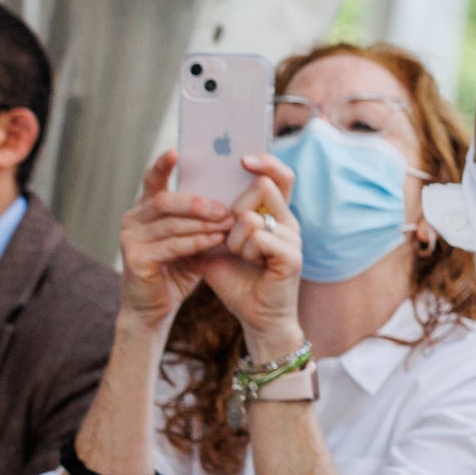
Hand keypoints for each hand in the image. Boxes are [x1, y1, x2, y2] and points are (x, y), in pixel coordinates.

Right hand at [116, 153, 231, 330]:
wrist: (157, 306)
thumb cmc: (179, 268)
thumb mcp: (193, 238)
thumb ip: (203, 218)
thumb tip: (232, 192)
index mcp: (146, 209)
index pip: (152, 180)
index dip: (163, 165)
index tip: (178, 151)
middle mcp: (133, 219)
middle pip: (164, 201)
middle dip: (197, 202)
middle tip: (225, 207)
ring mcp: (130, 238)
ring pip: (170, 223)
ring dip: (202, 223)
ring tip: (228, 224)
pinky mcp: (134, 259)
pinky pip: (171, 245)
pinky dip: (196, 242)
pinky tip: (215, 241)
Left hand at [191, 154, 305, 360]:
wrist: (256, 317)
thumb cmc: (237, 280)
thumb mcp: (216, 242)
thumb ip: (207, 219)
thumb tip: (181, 192)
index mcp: (275, 215)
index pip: (279, 175)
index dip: (265, 160)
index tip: (241, 157)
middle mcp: (289, 222)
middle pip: (262, 186)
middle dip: (235, 206)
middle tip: (229, 231)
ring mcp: (294, 238)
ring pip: (252, 215)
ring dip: (234, 236)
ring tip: (237, 253)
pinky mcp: (292, 257)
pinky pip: (257, 237)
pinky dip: (243, 250)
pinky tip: (247, 263)